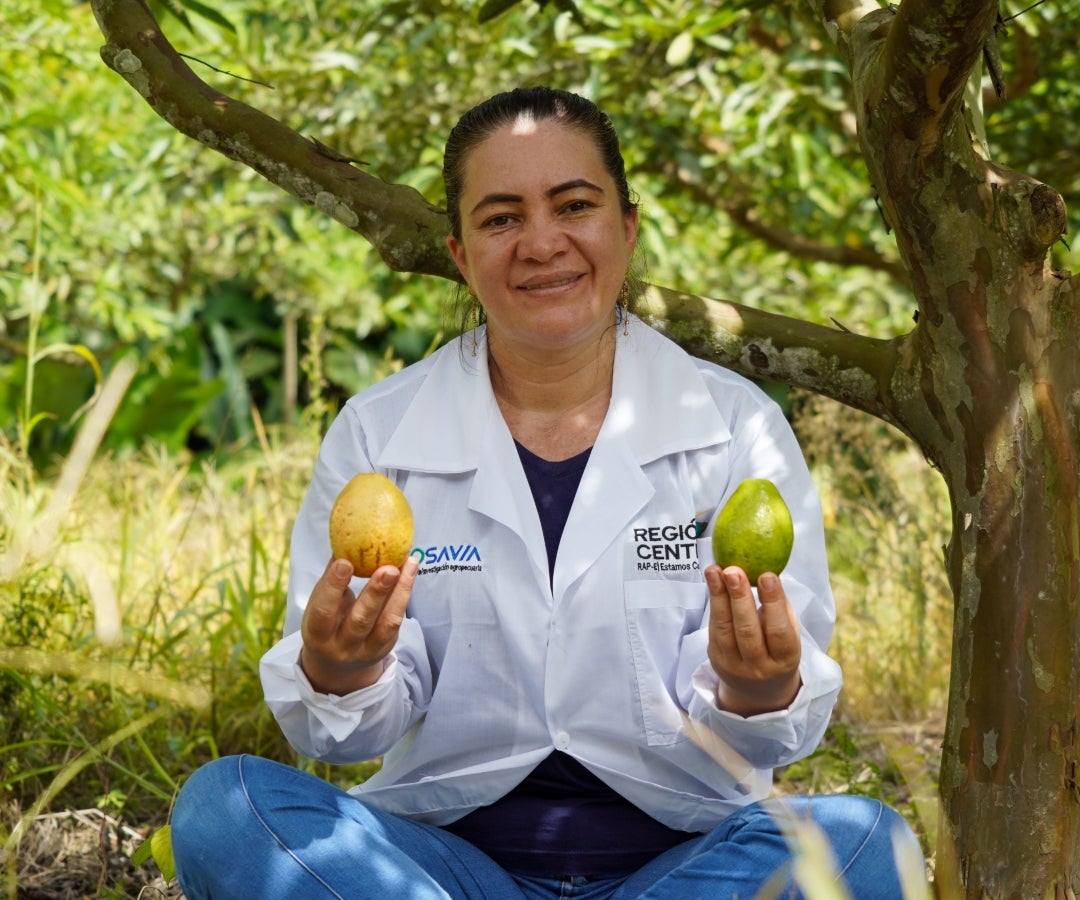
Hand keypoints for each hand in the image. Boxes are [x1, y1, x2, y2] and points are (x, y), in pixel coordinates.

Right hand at [300, 554, 418, 694]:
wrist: (336, 664)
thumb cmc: (327, 621)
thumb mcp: (320, 604)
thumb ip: (331, 577)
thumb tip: (344, 539)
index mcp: (318, 634)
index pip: (323, 612)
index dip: (333, 587)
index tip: (344, 562)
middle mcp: (341, 646)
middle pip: (360, 621)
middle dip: (376, 593)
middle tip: (389, 568)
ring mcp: (366, 650)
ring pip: (387, 622)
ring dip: (400, 590)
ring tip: (409, 563)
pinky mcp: (386, 647)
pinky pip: (397, 620)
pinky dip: (404, 594)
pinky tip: (410, 571)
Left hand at [705, 564, 801, 715]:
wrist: (759, 689)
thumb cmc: (777, 647)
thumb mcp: (788, 633)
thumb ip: (778, 607)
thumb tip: (764, 571)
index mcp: (785, 659)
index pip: (779, 631)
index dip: (773, 603)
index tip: (768, 576)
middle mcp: (759, 667)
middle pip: (747, 631)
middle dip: (739, 598)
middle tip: (733, 570)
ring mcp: (734, 665)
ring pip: (724, 629)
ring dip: (718, 596)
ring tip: (714, 570)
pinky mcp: (716, 658)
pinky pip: (714, 628)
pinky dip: (713, 603)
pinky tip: (712, 580)